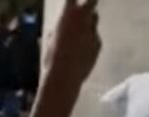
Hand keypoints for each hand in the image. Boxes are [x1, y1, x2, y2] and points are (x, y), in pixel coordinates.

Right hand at [30, 0, 100, 116]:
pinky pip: (94, 38)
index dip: (72, 0)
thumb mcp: (49, 41)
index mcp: (67, 16)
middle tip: (84, 8)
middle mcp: (83, 20)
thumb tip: (57, 29)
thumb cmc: (52, 58)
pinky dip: (89, 42)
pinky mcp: (98, 44)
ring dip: (88, 23)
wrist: (64, 76)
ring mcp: (93, 32)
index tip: (71, 2)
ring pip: (93, 20)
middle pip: (92, 1)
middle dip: (89, 2)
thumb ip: (57, 30)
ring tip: (78, 36)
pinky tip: (80, 54)